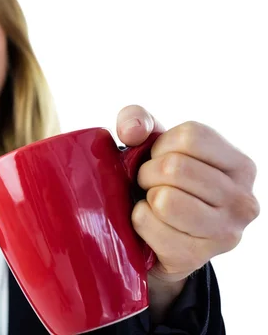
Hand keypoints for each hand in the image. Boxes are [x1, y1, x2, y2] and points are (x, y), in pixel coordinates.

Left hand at [116, 105, 259, 283]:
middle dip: (148, 173)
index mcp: (240, 165)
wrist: (154, 238)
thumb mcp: (151, 144)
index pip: (191, 137)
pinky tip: (151, 225)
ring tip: (153, 203)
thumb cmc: (158, 181)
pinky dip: (138, 220)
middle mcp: (243, 200)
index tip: (160, 160)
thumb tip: (132, 129)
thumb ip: (138, 120)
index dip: (161, 146)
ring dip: (145, 198)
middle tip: (151, 185)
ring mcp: (224, 233)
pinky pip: (147, 223)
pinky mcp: (195, 256)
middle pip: (175, 167)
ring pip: (165, 199)